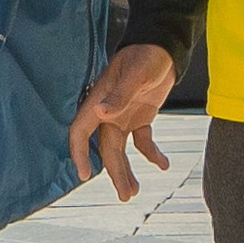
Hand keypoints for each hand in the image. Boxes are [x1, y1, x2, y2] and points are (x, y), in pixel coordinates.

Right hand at [71, 42, 178, 200]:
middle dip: (114, 172)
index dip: (79, 153)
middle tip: (126, 195)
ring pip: (121, 150)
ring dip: (127, 170)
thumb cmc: (146, 56)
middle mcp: (109, 112)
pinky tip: (163, 165)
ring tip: (135, 191)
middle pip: (106, 149)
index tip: (83, 174)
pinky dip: (151, 154)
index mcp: (100, 101)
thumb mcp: (135, 74)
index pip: (81, 131)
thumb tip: (100, 114)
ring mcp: (124, 116)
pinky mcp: (141, 117)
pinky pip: (142, 141)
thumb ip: (119, 96)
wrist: (164, 47)